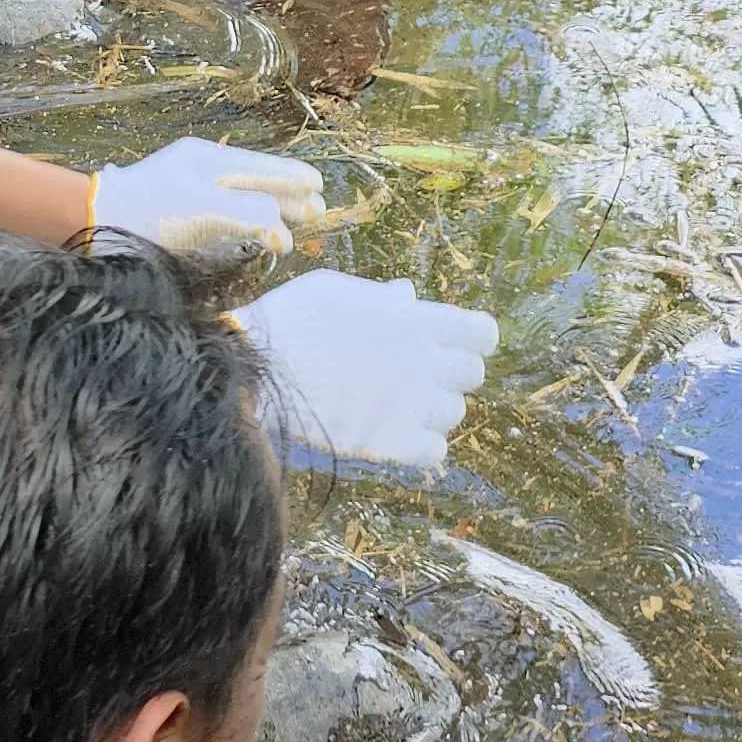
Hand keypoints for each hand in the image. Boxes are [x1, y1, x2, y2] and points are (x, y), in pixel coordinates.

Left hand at [86, 137, 321, 262]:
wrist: (93, 221)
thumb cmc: (150, 211)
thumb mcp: (206, 209)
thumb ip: (248, 215)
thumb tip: (283, 231)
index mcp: (208, 160)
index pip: (261, 169)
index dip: (291, 180)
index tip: (318, 188)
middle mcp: (198, 170)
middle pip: (253, 181)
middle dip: (286, 196)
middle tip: (317, 210)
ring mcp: (184, 190)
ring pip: (239, 196)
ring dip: (268, 209)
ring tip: (293, 221)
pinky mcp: (172, 213)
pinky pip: (222, 210)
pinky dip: (245, 218)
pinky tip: (250, 230)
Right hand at [229, 270, 496, 467]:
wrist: (259, 368)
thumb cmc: (295, 319)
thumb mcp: (339, 290)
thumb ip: (381, 296)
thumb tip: (408, 295)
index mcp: (418, 320)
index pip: (482, 334)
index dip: (471, 337)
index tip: (451, 341)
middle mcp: (425, 362)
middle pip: (472, 374)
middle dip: (451, 372)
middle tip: (419, 373)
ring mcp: (411, 405)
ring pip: (454, 413)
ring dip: (434, 408)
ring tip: (402, 404)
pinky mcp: (391, 442)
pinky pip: (434, 451)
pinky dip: (422, 445)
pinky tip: (398, 434)